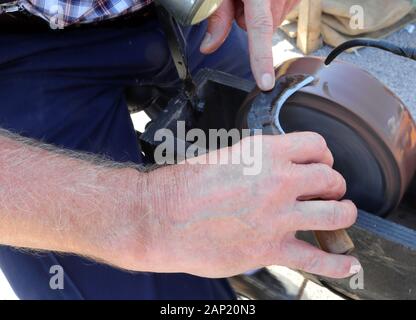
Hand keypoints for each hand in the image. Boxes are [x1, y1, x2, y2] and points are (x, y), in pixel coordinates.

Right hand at [116, 133, 359, 278]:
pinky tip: (346, 264)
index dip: (323, 156)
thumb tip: (272, 169)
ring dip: (342, 214)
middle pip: (332, 178)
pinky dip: (336, 264)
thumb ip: (256, 162)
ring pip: (336, 214)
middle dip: (333, 185)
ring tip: (339, 217)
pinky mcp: (270, 249)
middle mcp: (278, 180)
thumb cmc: (184, 185)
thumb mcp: (224, 157)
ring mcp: (278, 216)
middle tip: (326, 192)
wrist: (161, 215)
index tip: (319, 165)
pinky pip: (316, 259)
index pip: (316, 146)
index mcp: (265, 153)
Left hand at [200, 0, 299, 90]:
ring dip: (260, 10)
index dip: (261, 59)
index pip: (260, 30)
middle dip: (247, 18)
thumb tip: (208, 47)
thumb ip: (217, 16)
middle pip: (262, 27)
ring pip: (272, 20)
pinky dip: (272, 4)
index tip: (266, 81)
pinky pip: (282, 9)